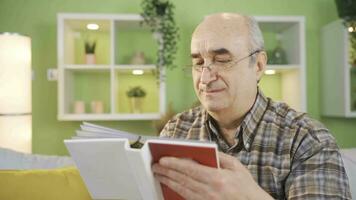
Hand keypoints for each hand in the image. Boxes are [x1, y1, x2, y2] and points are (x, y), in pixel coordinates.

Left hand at [152, 152, 272, 199]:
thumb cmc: (246, 186)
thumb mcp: (236, 166)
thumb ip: (219, 157)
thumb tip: (204, 150)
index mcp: (217, 178)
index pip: (190, 169)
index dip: (174, 164)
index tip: (163, 159)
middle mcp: (209, 191)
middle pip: (182, 179)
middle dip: (167, 172)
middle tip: (155, 166)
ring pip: (182, 189)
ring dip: (168, 181)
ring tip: (158, 174)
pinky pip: (187, 198)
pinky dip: (177, 191)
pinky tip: (170, 186)